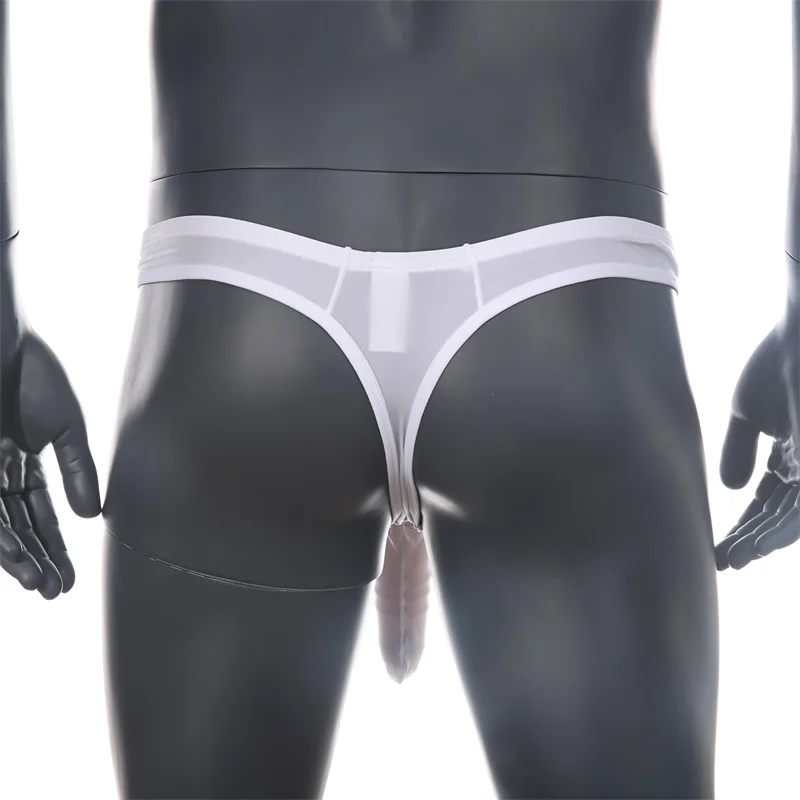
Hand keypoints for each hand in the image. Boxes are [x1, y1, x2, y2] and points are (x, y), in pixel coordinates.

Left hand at [1, 332, 100, 597]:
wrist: (0, 337)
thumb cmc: (32, 373)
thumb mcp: (66, 427)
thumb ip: (77, 469)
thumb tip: (90, 517)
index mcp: (22, 462)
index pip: (39, 516)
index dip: (54, 548)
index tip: (67, 581)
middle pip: (17, 528)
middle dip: (34, 561)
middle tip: (52, 593)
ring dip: (14, 556)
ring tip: (34, 584)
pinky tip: (11, 555)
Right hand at [716, 325, 799, 569]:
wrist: (799, 340)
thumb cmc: (776, 365)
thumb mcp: (747, 413)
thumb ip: (739, 450)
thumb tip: (731, 489)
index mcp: (789, 453)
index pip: (766, 502)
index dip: (744, 526)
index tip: (721, 548)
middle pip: (778, 515)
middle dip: (753, 540)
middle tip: (727, 563)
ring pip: (794, 516)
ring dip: (767, 539)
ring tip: (740, 558)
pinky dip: (788, 525)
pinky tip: (766, 542)